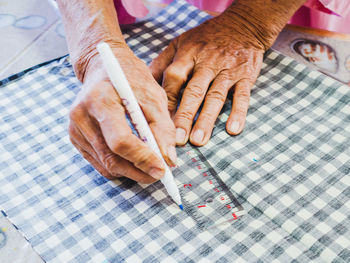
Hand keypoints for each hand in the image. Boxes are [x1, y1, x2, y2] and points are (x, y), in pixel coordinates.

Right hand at [69, 44, 176, 182]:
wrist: (103, 67)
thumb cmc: (131, 79)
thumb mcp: (153, 96)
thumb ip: (163, 128)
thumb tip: (169, 160)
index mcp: (100, 100)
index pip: (120, 140)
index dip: (142, 158)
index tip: (162, 169)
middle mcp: (81, 116)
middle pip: (111, 158)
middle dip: (138, 171)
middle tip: (159, 174)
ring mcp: (75, 129)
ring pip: (106, 165)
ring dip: (130, 172)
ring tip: (149, 166)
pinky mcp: (75, 138)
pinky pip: (99, 163)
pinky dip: (119, 166)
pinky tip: (132, 159)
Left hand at [150, 12, 263, 145]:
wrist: (243, 25)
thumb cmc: (206, 37)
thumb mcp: (181, 42)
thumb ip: (163, 62)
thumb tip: (145, 82)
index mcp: (188, 55)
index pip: (174, 78)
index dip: (167, 99)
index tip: (159, 120)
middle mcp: (207, 64)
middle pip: (194, 92)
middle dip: (185, 116)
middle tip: (177, 139)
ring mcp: (227, 71)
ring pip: (215, 97)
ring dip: (207, 120)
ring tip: (199, 140)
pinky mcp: (245, 76)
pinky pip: (242, 96)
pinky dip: (239, 113)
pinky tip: (233, 129)